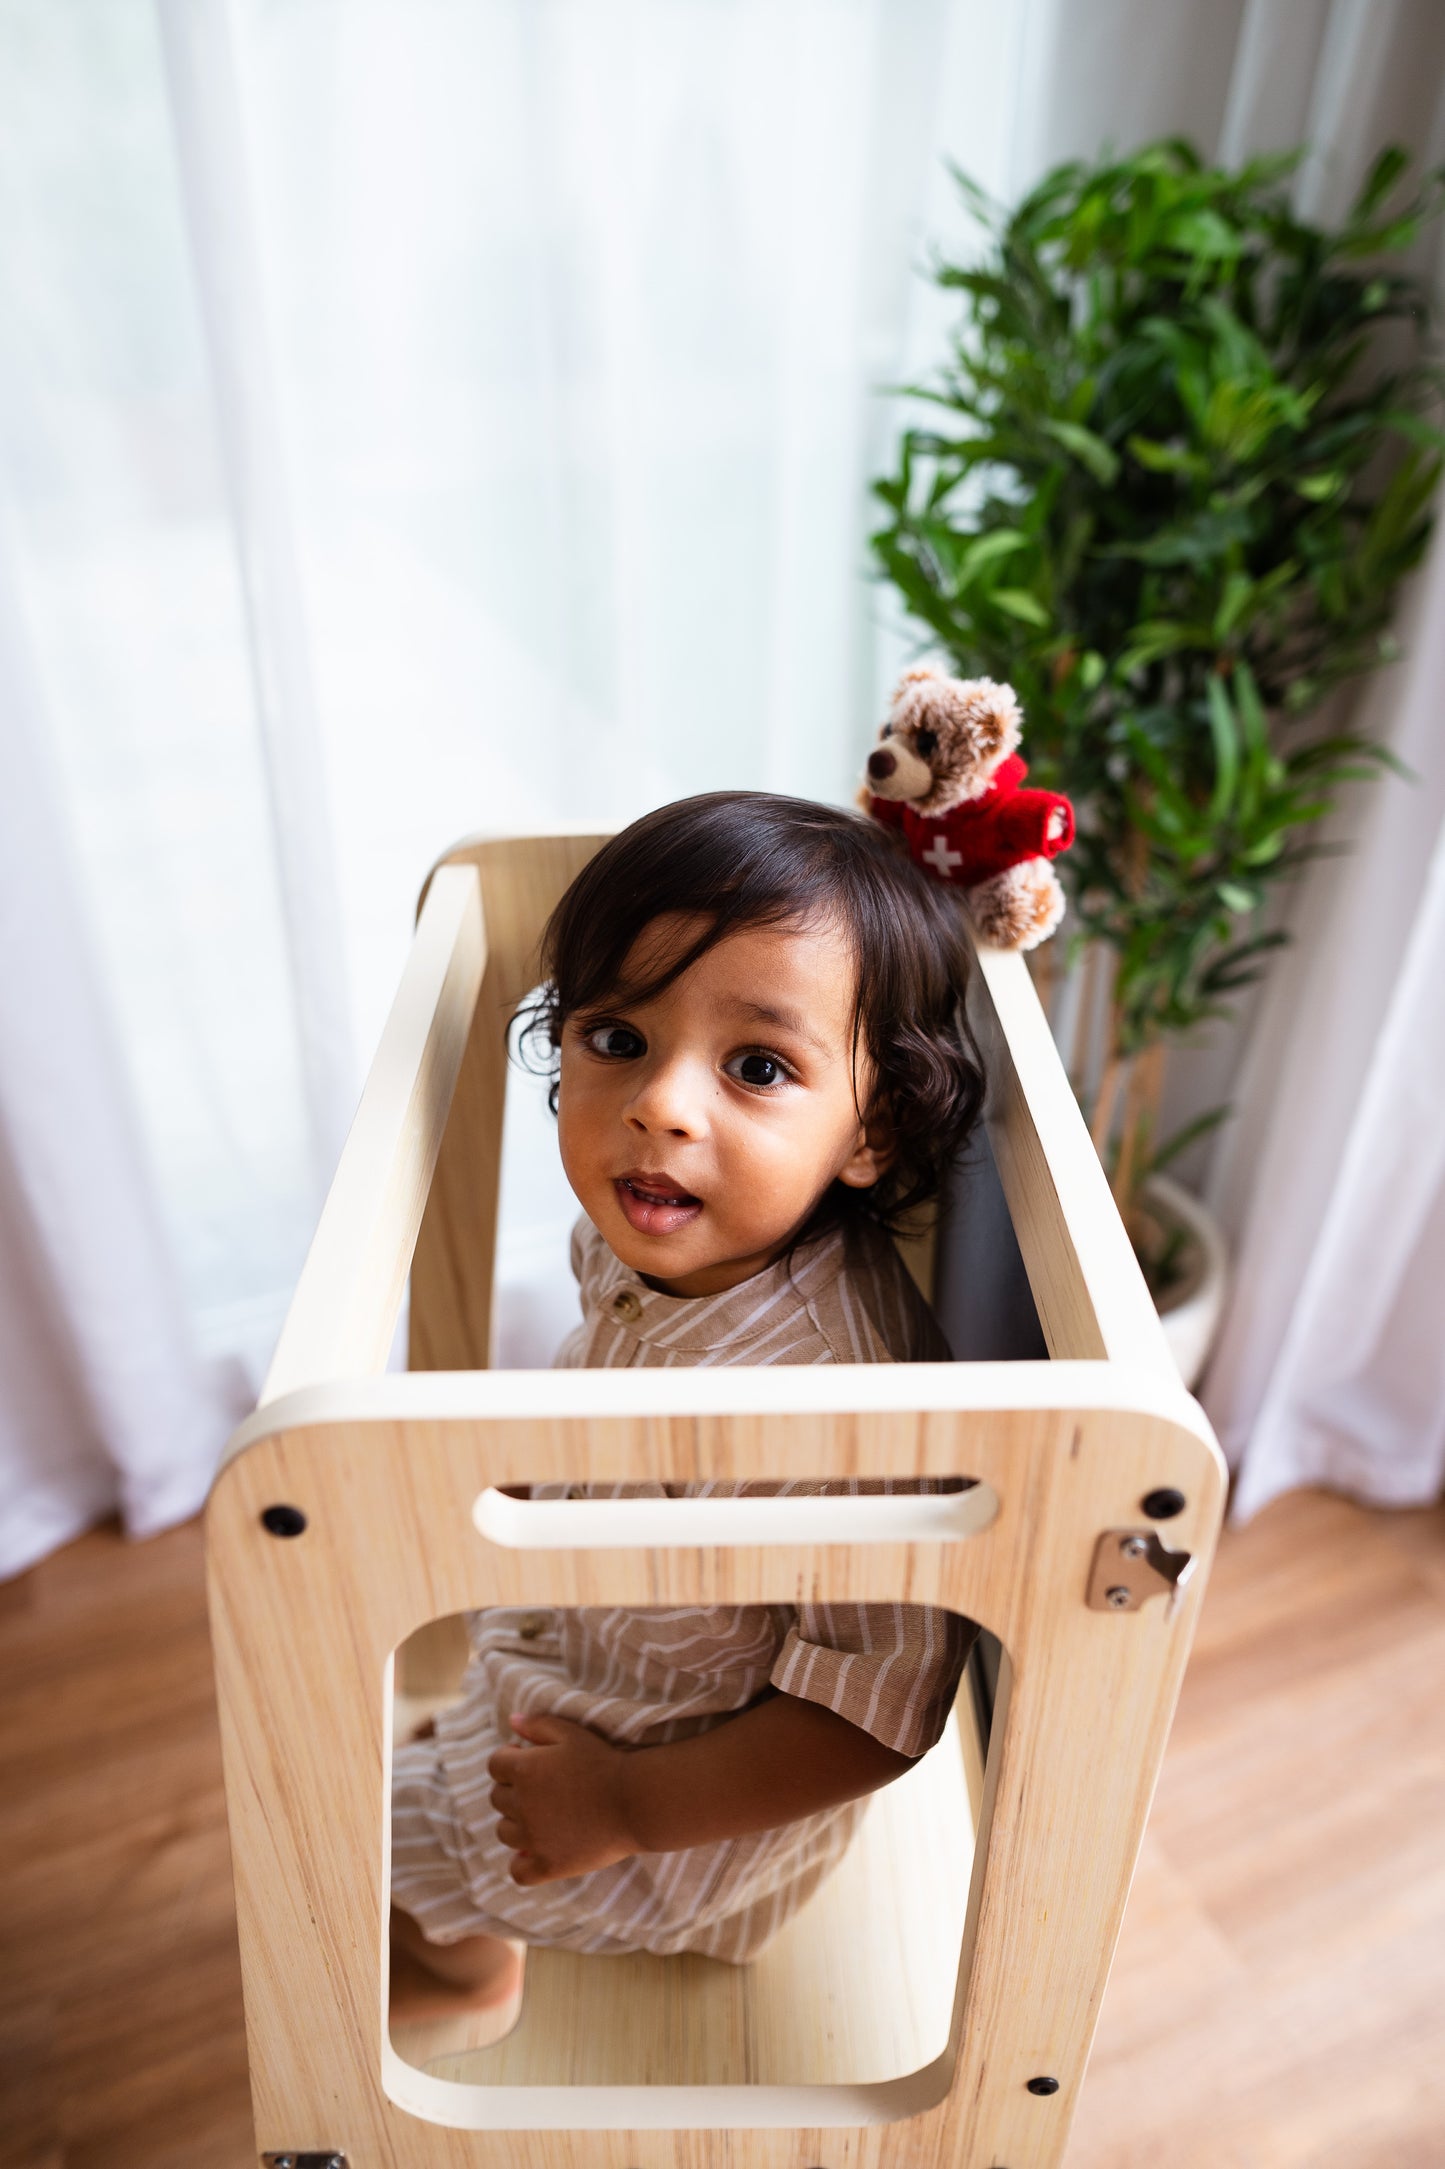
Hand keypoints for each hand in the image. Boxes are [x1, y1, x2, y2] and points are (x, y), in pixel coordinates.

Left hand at [487, 1712, 637, 1885]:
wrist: (635, 1801)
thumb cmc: (605, 1762)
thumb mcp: (572, 1733)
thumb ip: (538, 1724)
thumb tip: (512, 1720)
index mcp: (524, 1770)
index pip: (495, 1765)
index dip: (509, 1760)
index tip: (527, 1761)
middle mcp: (521, 1805)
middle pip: (497, 1798)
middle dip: (512, 1790)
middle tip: (540, 1788)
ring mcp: (533, 1839)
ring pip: (504, 1832)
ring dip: (516, 1822)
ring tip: (542, 1817)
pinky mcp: (548, 1865)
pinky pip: (518, 1872)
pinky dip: (521, 1863)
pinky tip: (534, 1852)